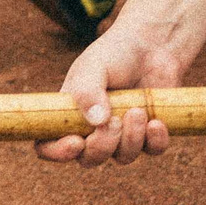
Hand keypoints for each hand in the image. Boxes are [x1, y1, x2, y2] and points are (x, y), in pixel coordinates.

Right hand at [36, 25, 185, 166]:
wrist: (152, 45)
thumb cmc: (114, 54)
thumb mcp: (93, 67)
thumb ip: (87, 91)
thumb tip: (96, 122)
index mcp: (69, 114)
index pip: (48, 145)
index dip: (57, 152)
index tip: (75, 142)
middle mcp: (93, 129)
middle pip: (89, 159)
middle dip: (102, 146)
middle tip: (114, 120)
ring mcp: (123, 134)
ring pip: (122, 157)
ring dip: (131, 139)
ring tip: (138, 111)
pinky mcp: (150, 135)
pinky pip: (152, 151)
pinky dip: (155, 141)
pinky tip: (156, 122)